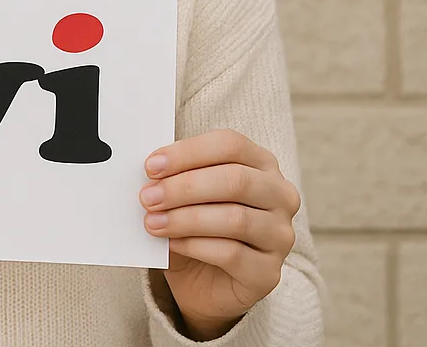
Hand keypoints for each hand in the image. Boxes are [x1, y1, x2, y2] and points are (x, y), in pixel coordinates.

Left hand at [141, 129, 300, 340]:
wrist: (205, 283)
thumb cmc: (196, 227)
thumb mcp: (184, 195)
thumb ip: (173, 176)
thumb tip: (149, 168)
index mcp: (261, 165)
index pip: (231, 145)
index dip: (188, 153)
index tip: (151, 166)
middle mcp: (280, 196)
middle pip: (236, 180)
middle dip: (185, 187)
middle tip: (147, 197)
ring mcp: (280, 236)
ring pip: (236, 219)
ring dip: (185, 218)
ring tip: (152, 222)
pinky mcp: (269, 273)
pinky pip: (232, 254)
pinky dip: (194, 246)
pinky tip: (172, 244)